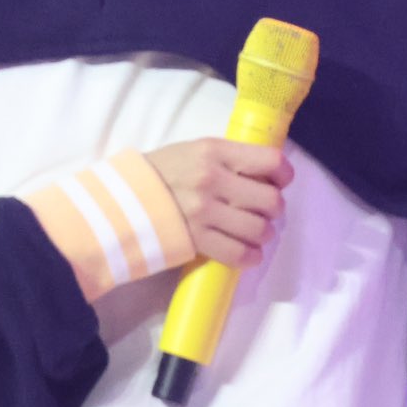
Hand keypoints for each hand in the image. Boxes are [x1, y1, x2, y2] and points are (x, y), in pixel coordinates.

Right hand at [145, 138, 291, 268]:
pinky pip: (237, 254)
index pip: (270, 161)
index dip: (284, 174)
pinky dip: (251, 256)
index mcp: (214, 151)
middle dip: (274, 208)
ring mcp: (203, 211)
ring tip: (257, 232)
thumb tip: (268, 174)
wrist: (123, 197)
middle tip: (266, 210)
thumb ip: (230, 158)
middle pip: (270, 200)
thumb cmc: (163, 170)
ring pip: (258, 229)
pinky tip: (250, 253)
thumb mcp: (196, 150)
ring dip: (264, 233)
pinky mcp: (196, 239)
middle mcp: (212, 179)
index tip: (281, 181)